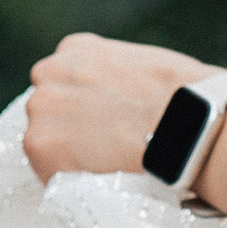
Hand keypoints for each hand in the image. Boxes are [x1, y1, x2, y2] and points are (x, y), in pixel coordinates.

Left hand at [23, 33, 206, 184]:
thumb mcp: (146, 64)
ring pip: (43, 137)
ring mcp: (40, 108)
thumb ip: (117, 76)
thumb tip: (122, 100)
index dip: (84, 104)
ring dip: (66, 152)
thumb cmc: (184, 97)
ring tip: (104, 165)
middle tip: (103, 146)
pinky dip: (65, 176)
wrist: (188, 127)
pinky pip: (44, 168)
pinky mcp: (38, 145)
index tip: (104, 121)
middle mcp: (50, 72)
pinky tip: (96, 178)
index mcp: (76, 49)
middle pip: (48, 107)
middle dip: (70, 125)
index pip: (64, 79)